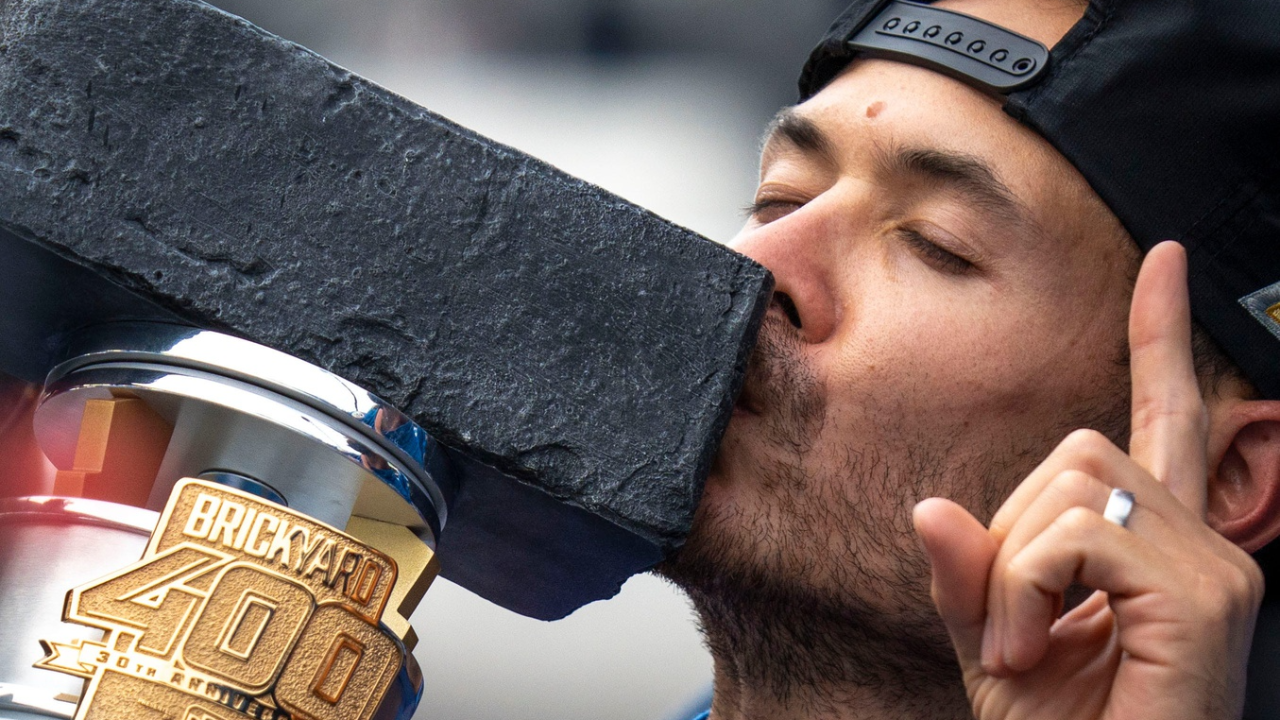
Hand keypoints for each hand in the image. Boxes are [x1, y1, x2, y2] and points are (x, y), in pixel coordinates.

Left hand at [914, 242, 1264, 719]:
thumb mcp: (992, 640)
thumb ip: (967, 571)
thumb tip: (931, 505)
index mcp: (1161, 548)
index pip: (1166, 420)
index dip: (1160, 338)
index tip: (1165, 263)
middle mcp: (1205, 547)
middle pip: (1078, 451)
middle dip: (1012, 534)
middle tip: (1013, 625)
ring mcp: (1215, 570)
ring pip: (1070, 486)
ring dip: (1013, 569)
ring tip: (1025, 646)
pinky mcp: (1203, 598)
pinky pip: (1074, 533)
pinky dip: (1025, 587)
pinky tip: (1034, 648)